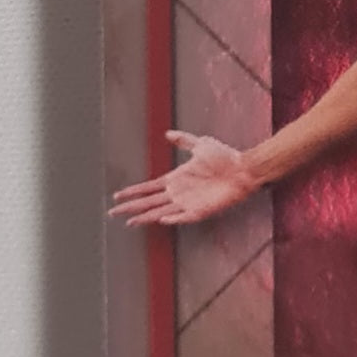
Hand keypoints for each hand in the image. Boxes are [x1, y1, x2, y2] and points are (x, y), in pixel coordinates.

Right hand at [108, 131, 259, 226]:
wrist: (244, 168)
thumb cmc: (225, 157)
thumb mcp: (201, 144)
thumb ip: (184, 141)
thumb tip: (167, 134)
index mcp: (176, 179)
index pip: (148, 187)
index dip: (133, 192)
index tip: (117, 196)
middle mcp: (179, 193)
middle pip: (149, 202)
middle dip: (131, 207)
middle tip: (112, 212)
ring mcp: (189, 202)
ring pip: (160, 211)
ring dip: (145, 217)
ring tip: (130, 222)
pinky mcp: (202, 210)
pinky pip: (184, 217)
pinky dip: (174, 219)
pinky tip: (161, 220)